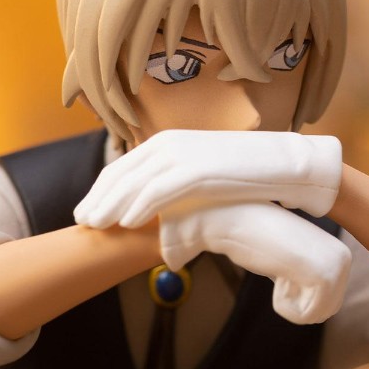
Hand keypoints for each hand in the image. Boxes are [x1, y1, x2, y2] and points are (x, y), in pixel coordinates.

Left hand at [73, 130, 342, 229]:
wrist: (286, 166)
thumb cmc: (249, 175)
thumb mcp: (207, 176)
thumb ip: (180, 186)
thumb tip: (166, 210)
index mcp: (169, 143)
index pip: (124, 166)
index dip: (102, 189)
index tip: (89, 209)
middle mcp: (170, 144)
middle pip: (122, 172)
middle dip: (98, 197)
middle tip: (82, 221)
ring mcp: (184, 155)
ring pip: (134, 182)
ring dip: (111, 204)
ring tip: (96, 226)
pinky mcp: (198, 170)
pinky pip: (160, 190)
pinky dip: (139, 206)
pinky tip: (126, 222)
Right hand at [160, 203, 350, 325]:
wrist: (236, 219)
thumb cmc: (255, 239)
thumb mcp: (290, 261)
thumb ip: (305, 279)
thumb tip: (315, 310)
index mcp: (339, 254)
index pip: (327, 303)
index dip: (297, 295)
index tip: (283, 265)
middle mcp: (345, 259)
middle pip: (324, 313)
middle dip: (296, 301)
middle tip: (280, 268)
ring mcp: (336, 267)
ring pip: (315, 316)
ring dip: (288, 302)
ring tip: (280, 269)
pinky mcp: (323, 277)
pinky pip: (304, 315)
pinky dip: (283, 304)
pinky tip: (278, 273)